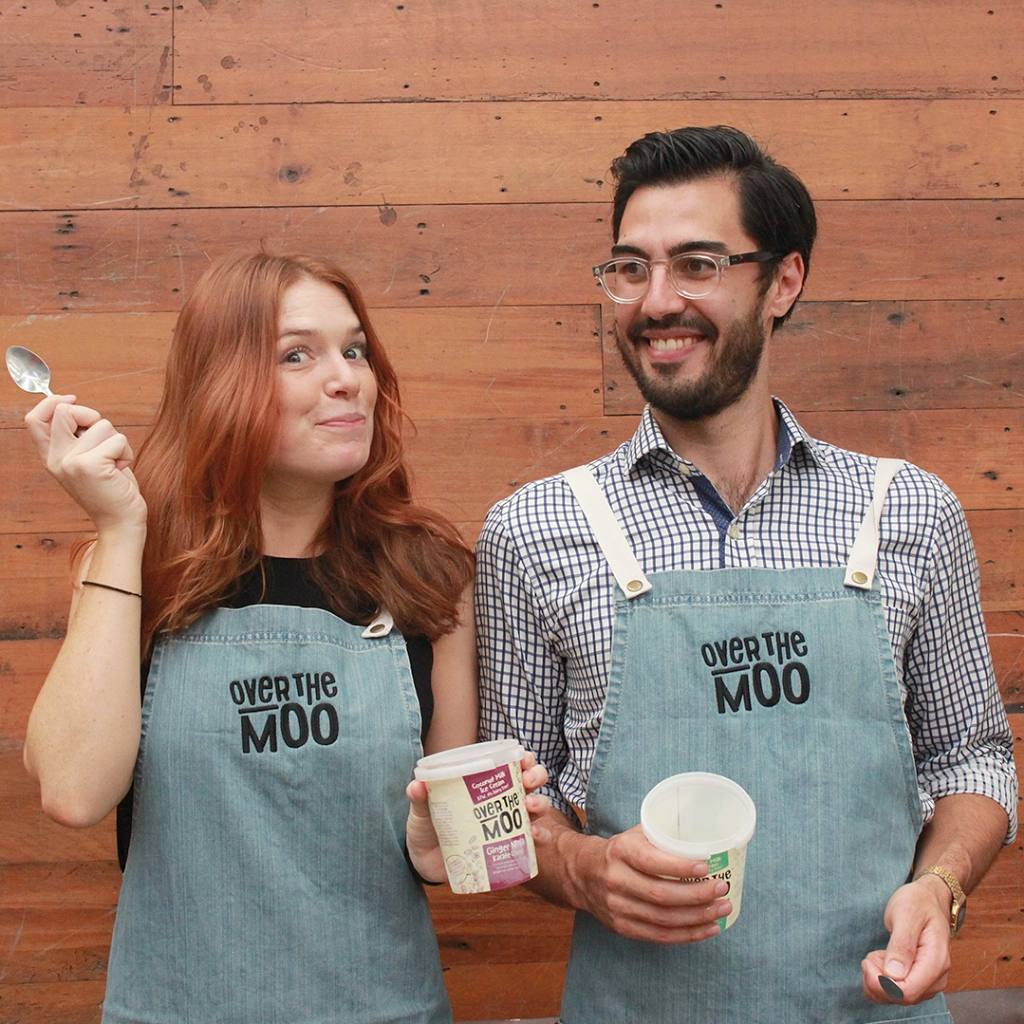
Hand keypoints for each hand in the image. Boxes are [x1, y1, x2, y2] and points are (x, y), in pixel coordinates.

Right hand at [24, 395, 146, 533]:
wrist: (120, 522)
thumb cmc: (111, 488)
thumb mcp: (87, 460)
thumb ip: (77, 438)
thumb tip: (73, 404)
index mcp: (51, 457)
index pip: (34, 419)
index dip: (52, 402)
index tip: (72, 399)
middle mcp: (56, 459)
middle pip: (65, 411)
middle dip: (92, 415)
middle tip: (105, 439)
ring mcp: (71, 462)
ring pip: (102, 425)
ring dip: (118, 442)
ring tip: (115, 465)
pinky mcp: (90, 466)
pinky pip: (118, 439)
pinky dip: (127, 452)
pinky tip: (121, 471)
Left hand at [405, 751, 549, 883]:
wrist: (424, 863)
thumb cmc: (426, 827)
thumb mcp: (422, 811)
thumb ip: (419, 798)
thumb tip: (416, 786)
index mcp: (484, 783)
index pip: (511, 763)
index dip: (524, 758)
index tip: (524, 759)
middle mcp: (501, 800)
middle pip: (530, 780)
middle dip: (535, 776)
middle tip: (528, 781)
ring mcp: (507, 823)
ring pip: (536, 807)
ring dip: (539, 803)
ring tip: (529, 806)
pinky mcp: (508, 847)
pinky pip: (531, 842)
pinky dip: (540, 837)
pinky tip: (537, 837)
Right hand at [538, 820, 728, 944]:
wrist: (581, 873)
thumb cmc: (620, 851)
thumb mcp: (634, 835)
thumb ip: (662, 836)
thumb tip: (706, 837)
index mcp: (619, 851)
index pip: (650, 862)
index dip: (679, 867)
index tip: (706, 866)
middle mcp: (616, 880)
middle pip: (660, 895)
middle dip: (696, 895)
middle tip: (722, 889)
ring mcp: (617, 907)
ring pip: (663, 919)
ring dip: (697, 917)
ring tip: (722, 910)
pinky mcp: (622, 927)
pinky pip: (659, 935)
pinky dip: (687, 934)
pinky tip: (708, 928)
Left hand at [861, 875, 951, 1004]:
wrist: (928, 900)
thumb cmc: (918, 904)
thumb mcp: (906, 915)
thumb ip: (901, 945)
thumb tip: (894, 975)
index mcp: (936, 961)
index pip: (908, 991)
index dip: (882, 983)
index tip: (868, 961)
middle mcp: (936, 978)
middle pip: (902, 998)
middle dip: (877, 980)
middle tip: (869, 956)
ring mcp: (929, 981)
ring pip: (897, 997)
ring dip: (878, 979)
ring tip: (876, 954)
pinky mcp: (919, 981)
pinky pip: (897, 992)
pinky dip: (882, 980)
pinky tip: (880, 961)